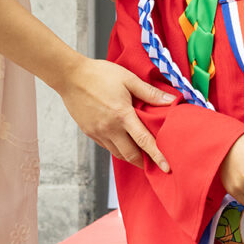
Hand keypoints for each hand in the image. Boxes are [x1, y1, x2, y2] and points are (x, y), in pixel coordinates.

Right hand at [56, 57, 174, 171]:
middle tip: (156, 165)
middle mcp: (110, 128)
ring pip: (117, 153)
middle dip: (144, 162)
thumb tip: (172, 100)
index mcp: (122, 115)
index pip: (144, 141)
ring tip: (142, 156)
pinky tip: (124, 143)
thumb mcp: (128, 79)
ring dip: (131, 157)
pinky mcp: (89, 132)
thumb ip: (150, 93)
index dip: (157, 156)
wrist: (70, 76)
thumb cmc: (100, 74)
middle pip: (130, 155)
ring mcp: (98, 132)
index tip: (167, 168)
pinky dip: (117, 148)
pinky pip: (106, 146)